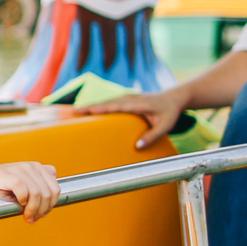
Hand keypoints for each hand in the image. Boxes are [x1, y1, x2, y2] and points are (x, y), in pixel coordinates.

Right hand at [0, 161, 60, 221]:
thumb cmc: (5, 188)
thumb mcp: (26, 188)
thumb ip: (41, 189)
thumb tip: (54, 201)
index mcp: (39, 169)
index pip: (55, 189)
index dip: (51, 205)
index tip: (42, 215)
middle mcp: (32, 166)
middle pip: (47, 193)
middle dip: (42, 210)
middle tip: (32, 219)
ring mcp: (20, 168)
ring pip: (37, 193)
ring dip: (32, 209)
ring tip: (26, 217)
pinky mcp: (7, 174)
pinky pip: (22, 188)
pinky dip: (23, 199)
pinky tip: (18, 204)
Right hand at [74, 88, 193, 151]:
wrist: (175, 97)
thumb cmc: (170, 112)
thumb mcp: (165, 125)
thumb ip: (152, 136)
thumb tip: (137, 147)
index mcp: (136, 103)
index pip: (112, 105)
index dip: (97, 108)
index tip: (82, 111)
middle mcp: (129, 98)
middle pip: (104, 102)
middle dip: (87, 107)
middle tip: (71, 113)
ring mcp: (126, 98)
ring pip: (105, 102)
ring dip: (91, 106)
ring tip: (75, 113)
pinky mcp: (126, 100)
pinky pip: (109, 103)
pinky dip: (98, 106)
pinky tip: (89, 112)